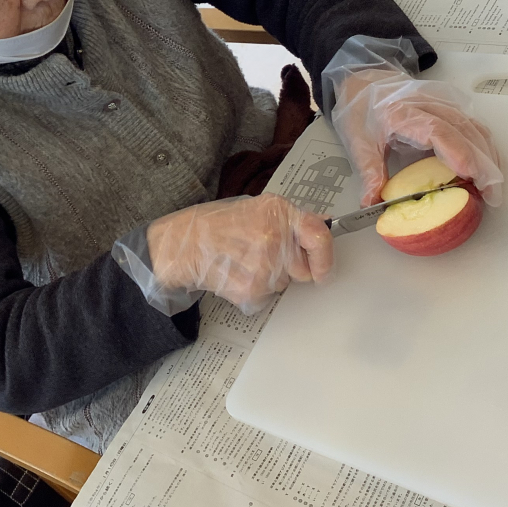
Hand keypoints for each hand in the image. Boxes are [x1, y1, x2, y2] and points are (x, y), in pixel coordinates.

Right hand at [146, 194, 333, 313]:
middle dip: (288, 269)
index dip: (325, 258)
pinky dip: (250, 291)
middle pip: (302, 270)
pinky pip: (263, 298)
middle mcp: (274, 236)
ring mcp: (263, 265)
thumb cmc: (215, 225)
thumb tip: (324, 222)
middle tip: (259, 256)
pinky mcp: (251, 288)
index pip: (319, 236)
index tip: (323, 271)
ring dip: (266, 280)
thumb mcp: (255, 208)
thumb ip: (289, 219)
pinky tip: (233, 274)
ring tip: (240, 262)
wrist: (181, 243)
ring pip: (281, 286)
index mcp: (278, 212)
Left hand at [331, 68, 502, 206]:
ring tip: (492, 186)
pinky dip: (484, 146)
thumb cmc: (361, 109)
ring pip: (474, 127)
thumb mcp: (359, 143)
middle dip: (482, 164)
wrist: (364, 80)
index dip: (457, 151)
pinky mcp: (450, 104)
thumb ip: (370, 174)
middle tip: (491, 194)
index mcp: (401, 113)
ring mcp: (441, 102)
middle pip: (463, 131)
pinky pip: (474, 124)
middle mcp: (426, 104)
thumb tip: (371, 204)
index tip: (470, 173)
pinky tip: (486, 166)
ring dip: (488, 156)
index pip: (437, 131)